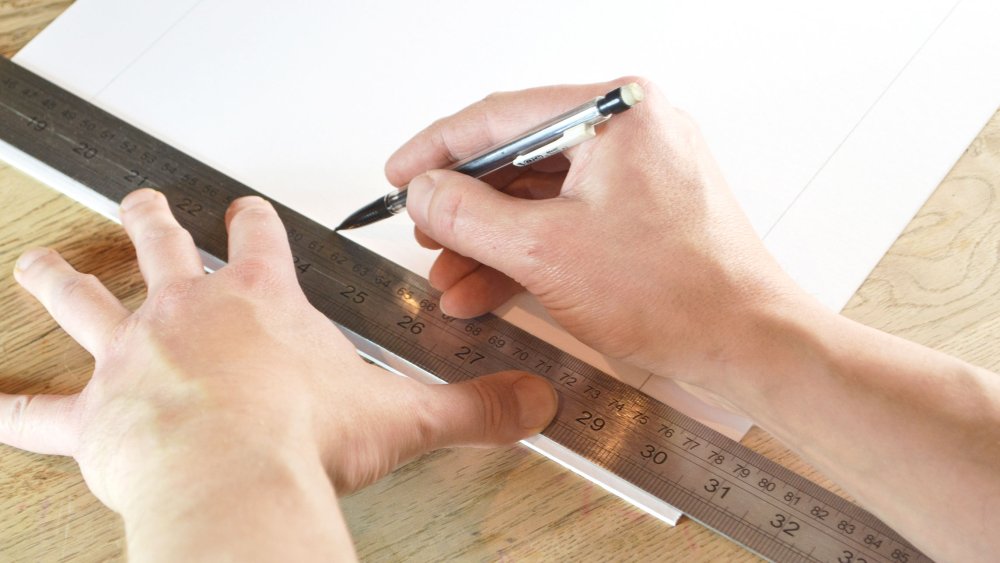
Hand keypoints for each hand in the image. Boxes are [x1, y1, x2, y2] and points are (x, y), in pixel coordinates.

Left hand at [1, 189, 555, 523]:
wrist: (234, 475)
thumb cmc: (303, 436)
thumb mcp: (404, 417)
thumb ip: (475, 408)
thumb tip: (537, 402)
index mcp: (260, 302)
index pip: (257, 238)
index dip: (253, 220)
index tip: (247, 208)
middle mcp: (190, 313)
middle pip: (161, 245)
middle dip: (152, 220)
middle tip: (142, 202)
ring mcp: (134, 355)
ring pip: (85, 298)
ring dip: (63, 279)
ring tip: (41, 265)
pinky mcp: (95, 413)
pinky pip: (40, 410)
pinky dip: (15, 407)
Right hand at [388, 78, 810, 389]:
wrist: (744, 344)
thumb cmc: (676, 295)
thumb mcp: (544, 252)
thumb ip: (469, 216)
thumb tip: (425, 192)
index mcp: (616, 113)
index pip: (501, 117)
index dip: (438, 149)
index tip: (401, 174)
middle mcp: (631, 130)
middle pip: (519, 157)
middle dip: (467, 208)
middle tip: (429, 233)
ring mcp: (640, 170)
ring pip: (540, 194)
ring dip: (492, 239)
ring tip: (453, 276)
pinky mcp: (642, 208)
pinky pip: (569, 217)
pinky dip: (529, 249)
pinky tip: (490, 283)